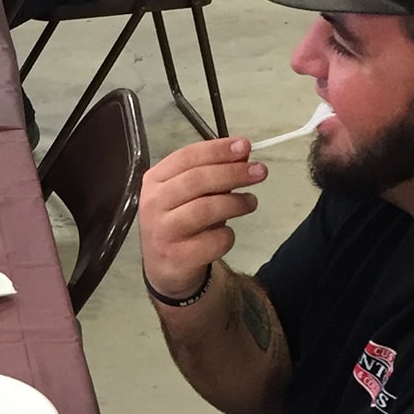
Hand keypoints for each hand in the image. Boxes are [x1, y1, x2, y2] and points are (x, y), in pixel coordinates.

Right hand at [139, 138, 266, 299]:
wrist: (165, 266)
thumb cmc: (181, 220)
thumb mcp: (190, 193)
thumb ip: (212, 173)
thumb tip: (243, 155)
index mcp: (155, 180)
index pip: (187, 157)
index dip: (218, 150)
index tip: (245, 146)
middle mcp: (153, 203)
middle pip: (197, 180)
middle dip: (233, 173)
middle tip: (260, 171)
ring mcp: (162, 231)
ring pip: (205, 209)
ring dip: (235, 203)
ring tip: (251, 202)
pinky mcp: (176, 256)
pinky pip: (213, 240)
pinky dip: (227, 235)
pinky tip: (226, 234)